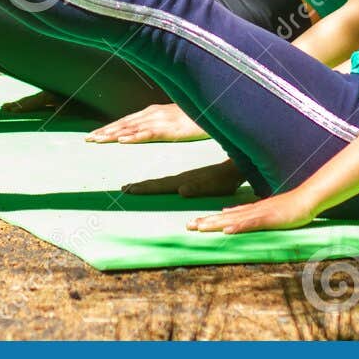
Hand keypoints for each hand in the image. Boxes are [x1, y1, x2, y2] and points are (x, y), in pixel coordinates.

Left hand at [86, 103, 206, 143]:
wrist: (214, 109)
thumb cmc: (195, 116)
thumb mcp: (174, 118)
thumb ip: (160, 123)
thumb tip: (147, 129)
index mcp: (153, 112)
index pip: (125, 121)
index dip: (109, 128)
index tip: (94, 134)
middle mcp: (153, 114)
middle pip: (124, 124)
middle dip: (105, 131)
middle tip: (88, 138)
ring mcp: (160, 121)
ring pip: (132, 128)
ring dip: (113, 134)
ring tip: (98, 139)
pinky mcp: (170, 129)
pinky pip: (149, 134)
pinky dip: (134, 137)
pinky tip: (123, 140)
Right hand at [122, 160, 244, 197]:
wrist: (234, 168)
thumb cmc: (225, 180)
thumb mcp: (212, 186)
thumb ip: (197, 188)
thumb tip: (181, 190)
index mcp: (183, 181)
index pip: (159, 185)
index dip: (143, 188)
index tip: (128, 189)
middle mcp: (181, 179)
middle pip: (156, 183)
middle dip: (140, 186)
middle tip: (124, 189)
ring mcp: (185, 178)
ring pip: (162, 181)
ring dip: (147, 185)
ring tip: (134, 186)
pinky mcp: (191, 179)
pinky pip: (169, 182)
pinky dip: (159, 184)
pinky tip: (157, 185)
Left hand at [188, 190, 316, 234]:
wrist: (307, 199)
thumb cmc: (290, 208)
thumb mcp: (266, 212)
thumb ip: (248, 215)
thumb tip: (229, 216)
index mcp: (250, 210)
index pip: (226, 216)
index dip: (209, 219)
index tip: (194, 223)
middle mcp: (251, 210)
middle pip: (224, 217)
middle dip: (206, 222)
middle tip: (187, 226)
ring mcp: (259, 213)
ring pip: (233, 219)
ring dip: (216, 223)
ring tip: (199, 227)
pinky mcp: (268, 218)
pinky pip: (250, 223)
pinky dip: (238, 226)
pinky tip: (226, 230)